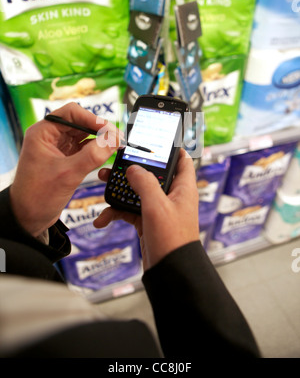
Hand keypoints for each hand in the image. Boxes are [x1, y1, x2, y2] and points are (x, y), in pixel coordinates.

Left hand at [10, 103, 121, 237]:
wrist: (28, 218)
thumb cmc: (37, 196)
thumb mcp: (67, 174)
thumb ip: (91, 156)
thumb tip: (113, 140)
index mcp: (43, 133)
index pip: (72, 113)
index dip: (92, 119)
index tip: (109, 130)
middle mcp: (50, 136)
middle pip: (80, 122)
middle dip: (100, 129)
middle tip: (117, 139)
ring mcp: (59, 148)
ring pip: (84, 135)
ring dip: (100, 139)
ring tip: (116, 146)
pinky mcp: (66, 159)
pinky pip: (85, 148)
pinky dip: (97, 150)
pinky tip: (107, 154)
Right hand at [94, 149, 199, 269]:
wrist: (170, 272)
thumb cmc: (172, 239)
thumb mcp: (157, 206)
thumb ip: (144, 183)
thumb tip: (134, 168)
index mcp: (183, 188)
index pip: (182, 161)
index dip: (172, 149)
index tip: (155, 140)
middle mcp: (172, 197)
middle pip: (152, 175)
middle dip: (132, 169)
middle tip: (116, 163)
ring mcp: (159, 210)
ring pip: (137, 192)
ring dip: (119, 191)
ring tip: (102, 185)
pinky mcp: (147, 222)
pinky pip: (129, 211)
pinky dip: (116, 213)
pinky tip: (103, 219)